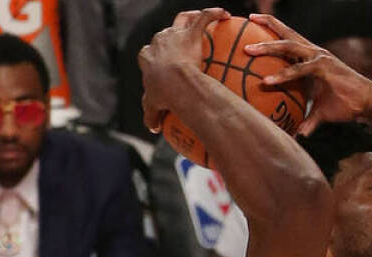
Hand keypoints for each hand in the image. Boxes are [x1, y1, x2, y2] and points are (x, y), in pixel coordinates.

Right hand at [139, 8, 231, 131]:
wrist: (176, 84)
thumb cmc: (165, 95)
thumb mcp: (154, 106)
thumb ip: (152, 116)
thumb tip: (154, 129)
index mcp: (147, 56)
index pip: (149, 52)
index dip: (157, 56)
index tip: (165, 62)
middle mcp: (158, 40)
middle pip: (166, 34)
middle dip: (174, 36)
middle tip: (185, 43)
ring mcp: (174, 35)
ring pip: (183, 18)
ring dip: (192, 17)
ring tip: (202, 20)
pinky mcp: (190, 33)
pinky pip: (204, 17)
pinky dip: (214, 13)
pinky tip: (224, 14)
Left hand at [244, 14, 371, 134]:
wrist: (367, 103)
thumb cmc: (346, 105)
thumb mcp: (320, 111)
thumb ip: (307, 120)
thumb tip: (298, 136)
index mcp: (312, 57)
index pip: (290, 38)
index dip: (273, 29)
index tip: (254, 23)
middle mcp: (314, 52)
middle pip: (287, 33)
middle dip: (266, 25)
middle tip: (247, 20)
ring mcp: (319, 58)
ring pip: (289, 46)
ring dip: (267, 47)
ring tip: (248, 50)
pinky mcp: (324, 67)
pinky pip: (299, 70)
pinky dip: (282, 75)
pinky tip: (266, 81)